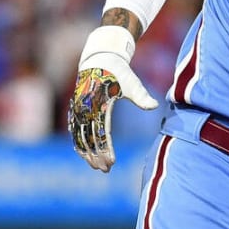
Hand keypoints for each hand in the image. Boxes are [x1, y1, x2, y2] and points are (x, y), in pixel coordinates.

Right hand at [69, 25, 157, 170]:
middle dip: (96, 156)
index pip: (101, 133)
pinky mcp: (75, 109)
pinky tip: (84, 155)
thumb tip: (154, 105)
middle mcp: (85, 108)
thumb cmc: (118, 72)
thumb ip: (141, 96)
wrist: (99, 58)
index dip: (105, 149)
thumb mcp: (131, 82)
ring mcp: (77, 109)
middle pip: (88, 138)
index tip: (112, 162)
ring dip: (86, 153)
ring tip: (96, 167)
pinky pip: (74, 130)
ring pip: (79, 136)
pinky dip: (78, 144)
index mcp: (98, 103)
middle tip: (105, 170)